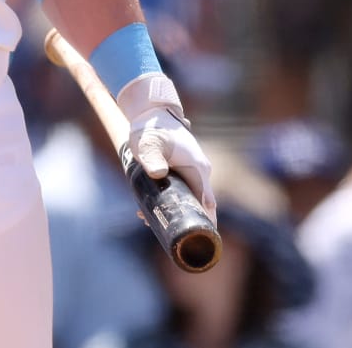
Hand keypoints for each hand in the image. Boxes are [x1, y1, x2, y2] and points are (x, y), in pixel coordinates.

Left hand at [117, 73, 215, 220]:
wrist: (152, 112)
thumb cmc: (152, 127)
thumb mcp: (149, 142)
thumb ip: (152, 157)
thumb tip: (159, 174)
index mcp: (198, 169)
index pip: (206, 203)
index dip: (202, 222)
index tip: (192, 239)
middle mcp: (200, 173)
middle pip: (198, 204)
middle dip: (183, 219)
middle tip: (158, 228)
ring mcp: (192, 172)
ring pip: (188, 198)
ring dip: (172, 210)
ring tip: (144, 217)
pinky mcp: (182, 171)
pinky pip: (180, 191)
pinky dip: (168, 200)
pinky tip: (146, 208)